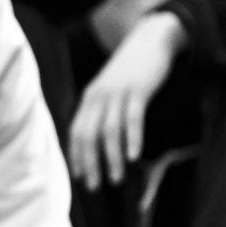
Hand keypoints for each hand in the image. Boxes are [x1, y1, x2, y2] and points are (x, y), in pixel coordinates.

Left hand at [67, 11, 187, 188]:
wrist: (149, 39)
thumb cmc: (130, 71)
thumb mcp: (109, 90)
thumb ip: (102, 111)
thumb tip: (98, 141)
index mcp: (88, 99)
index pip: (76, 132)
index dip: (77, 156)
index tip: (80, 178)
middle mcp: (98, 96)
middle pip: (88, 135)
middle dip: (90, 163)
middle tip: (94, 187)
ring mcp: (117, 93)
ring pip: (109, 131)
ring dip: (111, 158)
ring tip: (117, 180)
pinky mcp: (137, 89)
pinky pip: (132, 118)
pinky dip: (132, 138)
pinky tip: (135, 157)